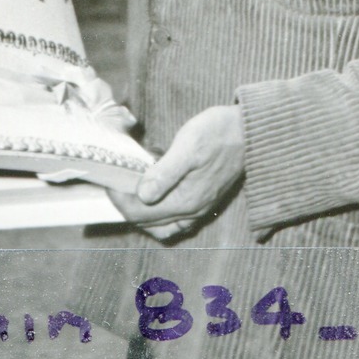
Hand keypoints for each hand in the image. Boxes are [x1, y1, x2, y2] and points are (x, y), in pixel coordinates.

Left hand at [105, 104, 245, 237]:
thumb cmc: (217, 133)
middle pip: (147, 222)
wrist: (249, 131)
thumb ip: (165, 172)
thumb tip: (142, 194)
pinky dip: (158, 216)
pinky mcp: (203, 202)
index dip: (119, 198)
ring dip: (141, 214)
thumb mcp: (188, 146)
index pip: (139, 212)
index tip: (109, 180)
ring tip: (130, 191)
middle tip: (115, 183)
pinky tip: (153, 196)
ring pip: (161, 227)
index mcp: (185, 200)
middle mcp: (191, 212)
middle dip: (126, 206)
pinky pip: (176, 222)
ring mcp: (199, 209)